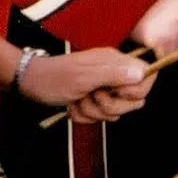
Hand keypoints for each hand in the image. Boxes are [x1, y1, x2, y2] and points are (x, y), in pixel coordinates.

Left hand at [19, 49, 152, 121]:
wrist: (30, 83)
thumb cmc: (54, 78)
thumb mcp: (84, 77)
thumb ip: (114, 74)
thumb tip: (142, 72)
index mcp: (115, 61)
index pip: (147, 75)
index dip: (137, 90)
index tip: (117, 92)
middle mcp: (113, 73)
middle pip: (134, 100)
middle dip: (111, 106)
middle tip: (93, 96)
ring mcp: (104, 86)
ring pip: (116, 111)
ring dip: (94, 112)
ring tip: (79, 99)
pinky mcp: (95, 99)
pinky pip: (101, 116)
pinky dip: (86, 115)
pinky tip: (74, 105)